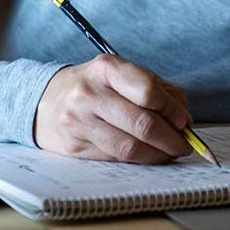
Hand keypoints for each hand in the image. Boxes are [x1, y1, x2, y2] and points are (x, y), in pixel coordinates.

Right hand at [33, 54, 193, 162]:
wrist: (44, 101)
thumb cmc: (94, 86)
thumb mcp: (121, 75)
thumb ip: (158, 90)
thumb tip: (185, 119)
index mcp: (106, 68)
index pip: (147, 90)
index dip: (172, 110)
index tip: (184, 121)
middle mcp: (89, 93)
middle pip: (142, 123)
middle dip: (171, 138)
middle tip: (185, 145)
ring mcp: (79, 122)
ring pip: (130, 147)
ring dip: (158, 154)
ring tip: (170, 153)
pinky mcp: (74, 148)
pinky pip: (116, 159)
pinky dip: (139, 160)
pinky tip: (148, 156)